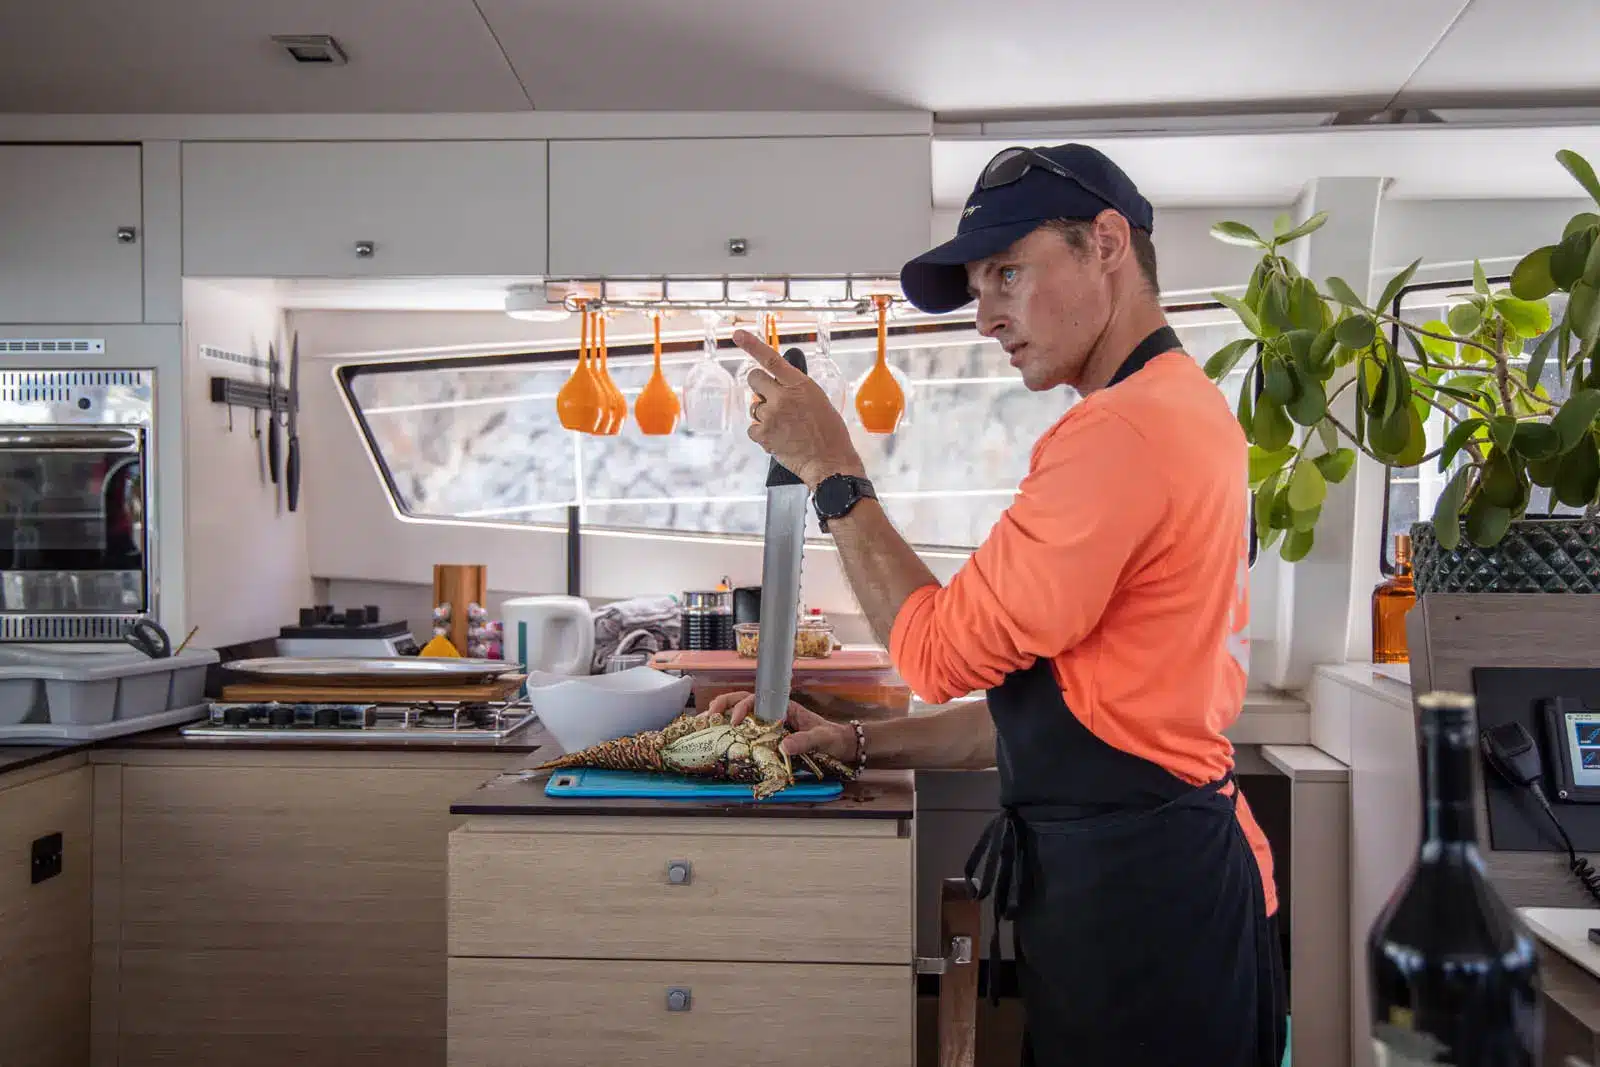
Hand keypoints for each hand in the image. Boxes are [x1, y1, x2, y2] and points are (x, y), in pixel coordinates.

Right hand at [705, 691, 859, 763]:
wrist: (843, 746)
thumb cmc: (833, 738)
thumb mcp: (821, 738)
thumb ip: (805, 741)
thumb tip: (784, 746)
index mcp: (784, 707)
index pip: (757, 699)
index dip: (742, 707)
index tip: (734, 721)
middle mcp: (775, 713)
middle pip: (744, 702)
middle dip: (725, 704)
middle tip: (709, 715)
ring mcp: (772, 725)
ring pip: (744, 715)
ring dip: (725, 716)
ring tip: (708, 723)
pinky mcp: (772, 738)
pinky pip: (750, 733)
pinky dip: (734, 734)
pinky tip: (722, 740)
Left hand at [732, 329, 865, 489]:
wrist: (829, 461)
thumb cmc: (829, 433)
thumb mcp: (818, 401)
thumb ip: (796, 389)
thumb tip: (778, 386)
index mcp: (800, 384)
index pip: (771, 359)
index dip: (752, 345)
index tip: (737, 335)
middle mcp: (783, 396)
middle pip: (754, 379)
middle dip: (759, 387)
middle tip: (770, 398)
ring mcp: (771, 415)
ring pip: (754, 406)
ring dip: (764, 413)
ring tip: (784, 426)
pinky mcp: (763, 434)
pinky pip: (752, 428)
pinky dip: (761, 433)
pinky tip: (778, 438)